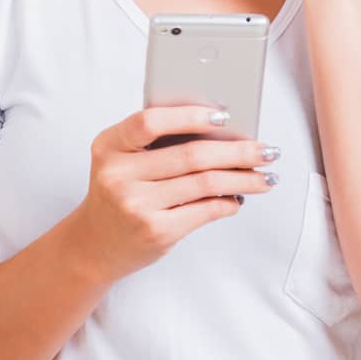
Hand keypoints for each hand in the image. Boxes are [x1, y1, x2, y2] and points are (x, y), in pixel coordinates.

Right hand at [68, 105, 280, 283]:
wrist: (95, 244)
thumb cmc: (118, 194)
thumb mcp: (121, 160)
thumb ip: (155, 142)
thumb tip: (221, 130)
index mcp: (108, 146)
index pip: (149, 122)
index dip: (189, 115)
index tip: (224, 115)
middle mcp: (118, 175)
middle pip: (190, 155)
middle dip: (237, 151)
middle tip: (265, 150)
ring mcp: (136, 205)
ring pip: (204, 183)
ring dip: (242, 179)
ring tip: (264, 176)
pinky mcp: (156, 231)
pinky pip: (204, 210)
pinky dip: (228, 202)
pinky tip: (238, 198)